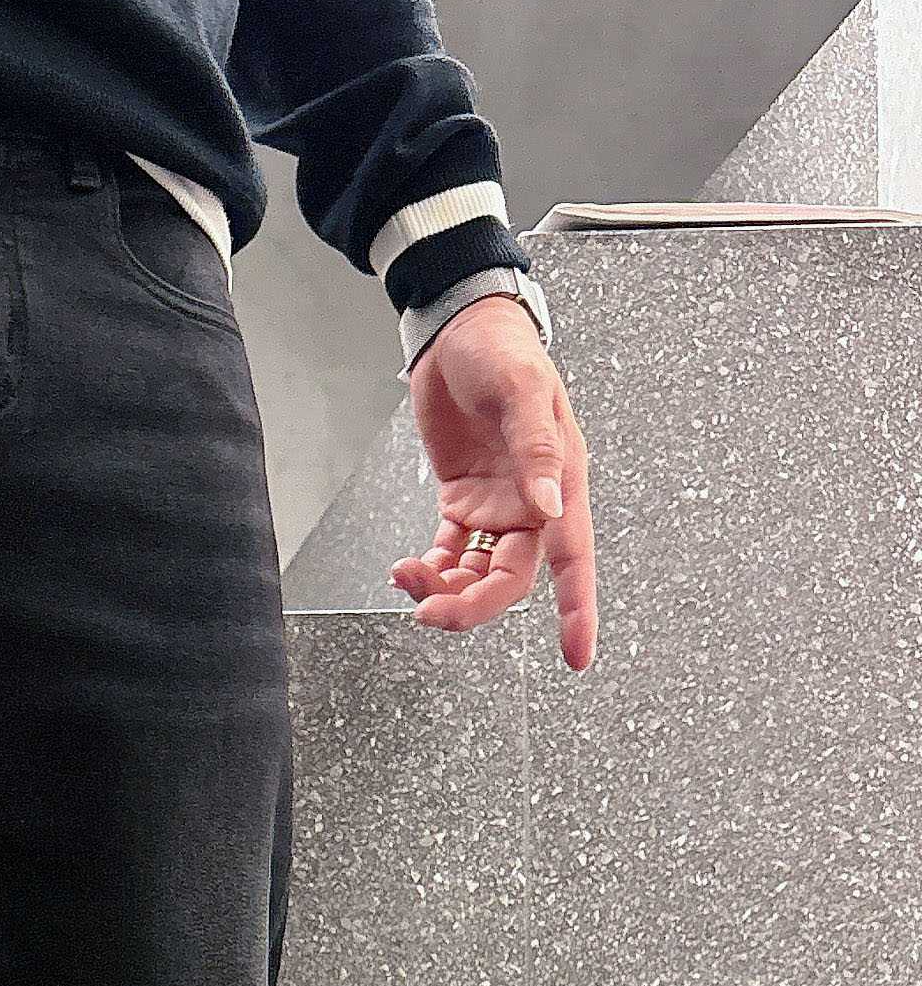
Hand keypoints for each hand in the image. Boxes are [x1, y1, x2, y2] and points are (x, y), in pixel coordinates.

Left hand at [390, 296, 597, 672]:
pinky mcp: (462, 499)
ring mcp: (496, 504)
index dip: (578, 609)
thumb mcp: (522, 391)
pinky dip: (430, 567)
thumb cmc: (501, 349)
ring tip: (408, 578)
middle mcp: (531, 502)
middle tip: (430, 612)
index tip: (577, 656)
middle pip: (510, 579)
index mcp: (560, 480)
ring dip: (444, 588)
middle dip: (471, 605)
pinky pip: (451, 551)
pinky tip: (407, 566)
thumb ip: (537, 451)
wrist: (457, 330)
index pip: (573, 558)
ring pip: (477, 572)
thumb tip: (548, 508)